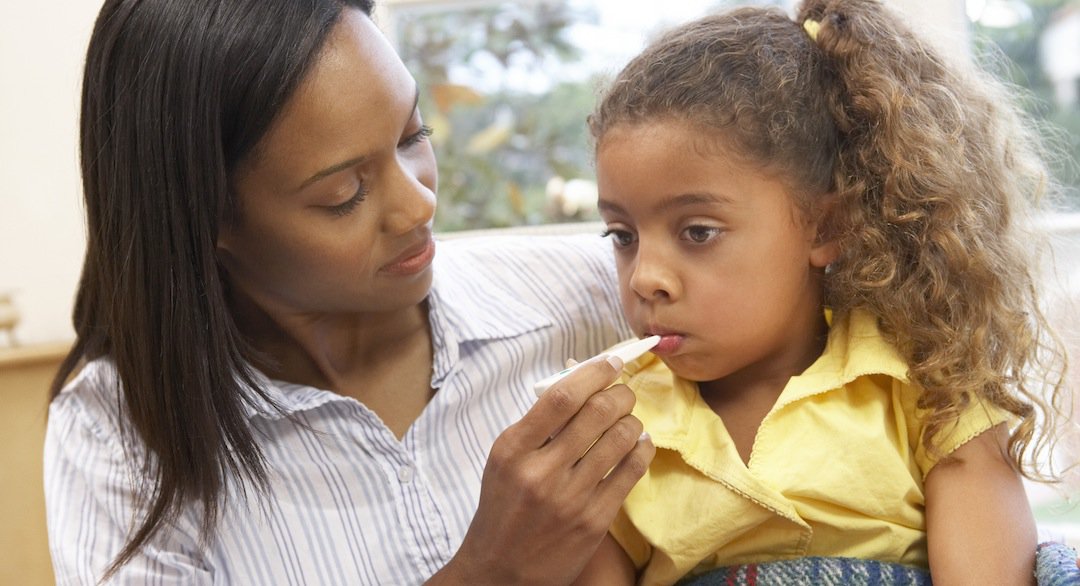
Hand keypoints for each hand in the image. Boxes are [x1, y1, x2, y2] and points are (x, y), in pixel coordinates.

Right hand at [432, 355, 653, 584]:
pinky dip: (641, 450)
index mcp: (513, 449)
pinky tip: (639, 443)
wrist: (500, 571)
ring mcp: (571, 497)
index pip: (562, 396)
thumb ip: (538, 428)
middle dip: (620, 394)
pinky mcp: (594, 520)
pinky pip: (630, 473)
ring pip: (620, 439)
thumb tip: (580, 387)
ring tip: (629, 419)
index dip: (595, 373)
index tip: (611, 363)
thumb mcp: (505, 461)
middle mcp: (541, 471)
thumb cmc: (502, 509)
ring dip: (632, 421)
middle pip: (598, 413)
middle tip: (624, 392)